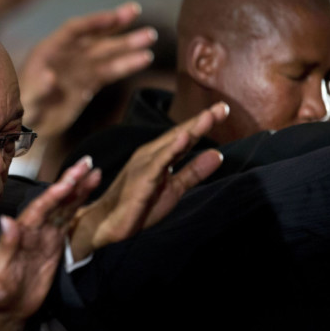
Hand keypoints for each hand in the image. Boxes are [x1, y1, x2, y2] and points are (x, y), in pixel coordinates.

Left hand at [0, 156, 99, 330]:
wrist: (8, 309)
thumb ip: (6, 247)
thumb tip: (8, 220)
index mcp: (20, 231)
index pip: (39, 208)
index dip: (54, 194)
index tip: (69, 181)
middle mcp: (33, 228)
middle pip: (54, 200)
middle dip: (70, 181)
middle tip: (87, 163)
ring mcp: (45, 234)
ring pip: (64, 207)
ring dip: (78, 189)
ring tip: (95, 172)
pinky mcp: (54, 244)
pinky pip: (68, 221)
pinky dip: (79, 206)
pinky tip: (90, 194)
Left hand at [20, 2, 155, 138]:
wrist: (30, 128)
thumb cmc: (24, 111)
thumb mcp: (27, 100)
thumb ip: (38, 89)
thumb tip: (50, 76)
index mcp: (49, 51)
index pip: (73, 30)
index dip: (93, 22)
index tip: (113, 17)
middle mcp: (67, 55)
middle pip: (93, 35)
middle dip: (114, 24)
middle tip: (135, 12)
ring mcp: (79, 68)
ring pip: (106, 53)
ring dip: (127, 44)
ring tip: (150, 36)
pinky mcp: (88, 83)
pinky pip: (110, 71)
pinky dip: (126, 65)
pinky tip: (144, 59)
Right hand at [70, 102, 229, 260]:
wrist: (107, 223)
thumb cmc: (139, 206)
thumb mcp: (174, 189)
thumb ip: (194, 171)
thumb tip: (218, 154)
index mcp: (158, 156)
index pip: (184, 137)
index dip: (202, 123)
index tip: (222, 109)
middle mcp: (150, 155)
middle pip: (179, 135)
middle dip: (200, 120)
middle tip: (221, 107)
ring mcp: (144, 165)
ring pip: (171, 145)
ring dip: (190, 130)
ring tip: (208, 117)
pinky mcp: (140, 179)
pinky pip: (158, 163)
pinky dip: (171, 150)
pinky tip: (184, 139)